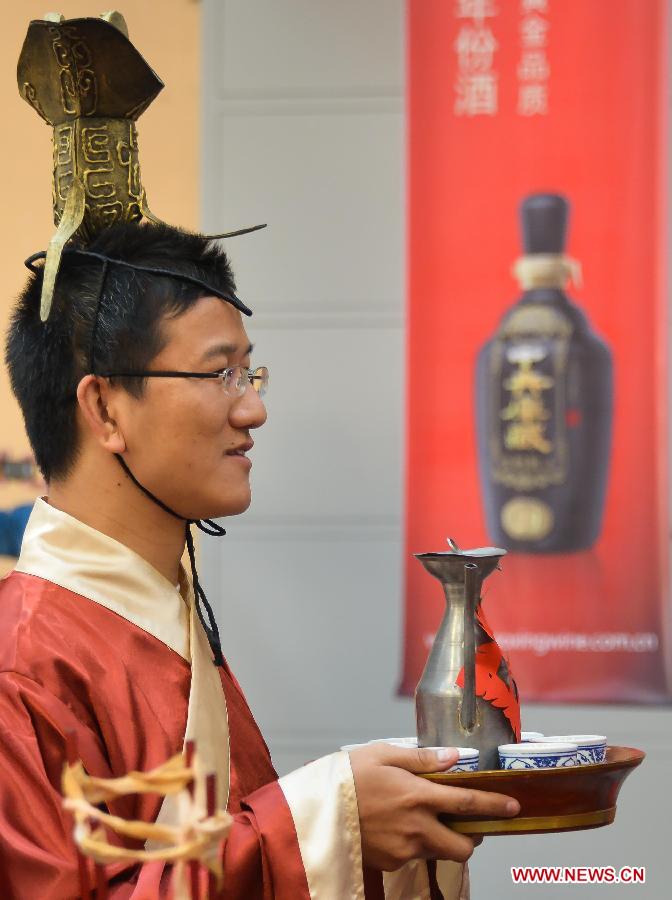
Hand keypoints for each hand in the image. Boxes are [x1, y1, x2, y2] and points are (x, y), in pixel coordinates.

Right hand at [348, 743, 519, 870]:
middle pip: (462, 846)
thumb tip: (454, 756)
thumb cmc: (348, 775)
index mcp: (416, 796)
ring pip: (439, 853)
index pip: (467, 803)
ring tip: (426, 819)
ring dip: (443, 840)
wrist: (316, 810)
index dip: (493, 805)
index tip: (513, 806)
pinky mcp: (389, 863)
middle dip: (471, 837)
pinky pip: (414, 857)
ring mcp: (403, 850)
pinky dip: (416, 845)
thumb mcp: (383, 754)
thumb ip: (421, 758)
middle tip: (465, 821)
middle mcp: (415, 828)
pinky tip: (399, 827)